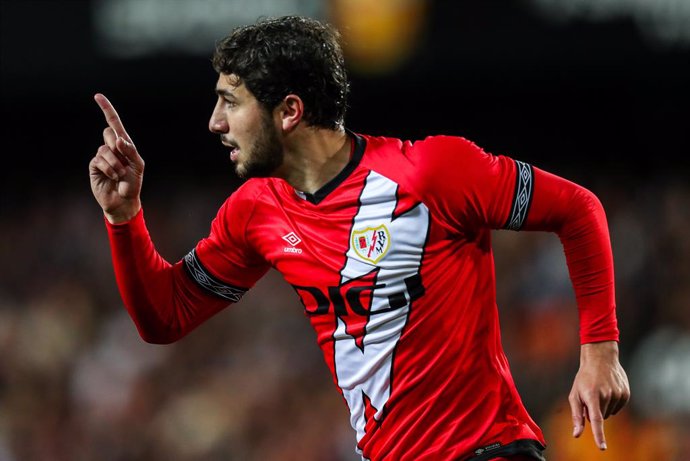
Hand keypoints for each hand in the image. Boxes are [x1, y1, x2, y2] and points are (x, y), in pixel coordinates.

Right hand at [89, 93, 144, 222]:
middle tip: (124, 163)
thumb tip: (117, 138)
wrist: (124, 200)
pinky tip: (113, 177)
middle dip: (118, 147)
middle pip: (108, 133)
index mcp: (125, 145)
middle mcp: (112, 147)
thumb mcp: (138, 166)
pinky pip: (99, 160)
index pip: (114, 123)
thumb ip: (130, 150)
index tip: (98, 96)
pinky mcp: (94, 165)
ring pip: (105, 149)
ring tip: (120, 174)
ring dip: (116, 164)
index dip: (107, 109)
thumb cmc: (133, 183)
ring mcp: (102, 156)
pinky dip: (109, 169)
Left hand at [569, 340, 629, 449]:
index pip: (596, 420)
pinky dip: (612, 404)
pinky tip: (608, 390)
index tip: (602, 447)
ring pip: (609, 414)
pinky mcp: (626, 394)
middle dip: (594, 411)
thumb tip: (576, 434)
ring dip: (603, 407)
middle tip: (591, 395)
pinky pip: (617, 408)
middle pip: (600, 417)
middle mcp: (607, 395)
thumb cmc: (584, 378)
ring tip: (600, 390)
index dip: (598, 435)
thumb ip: (577, 416)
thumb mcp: (575, 394)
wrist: (600, 358)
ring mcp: (618, 394)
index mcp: (592, 395)